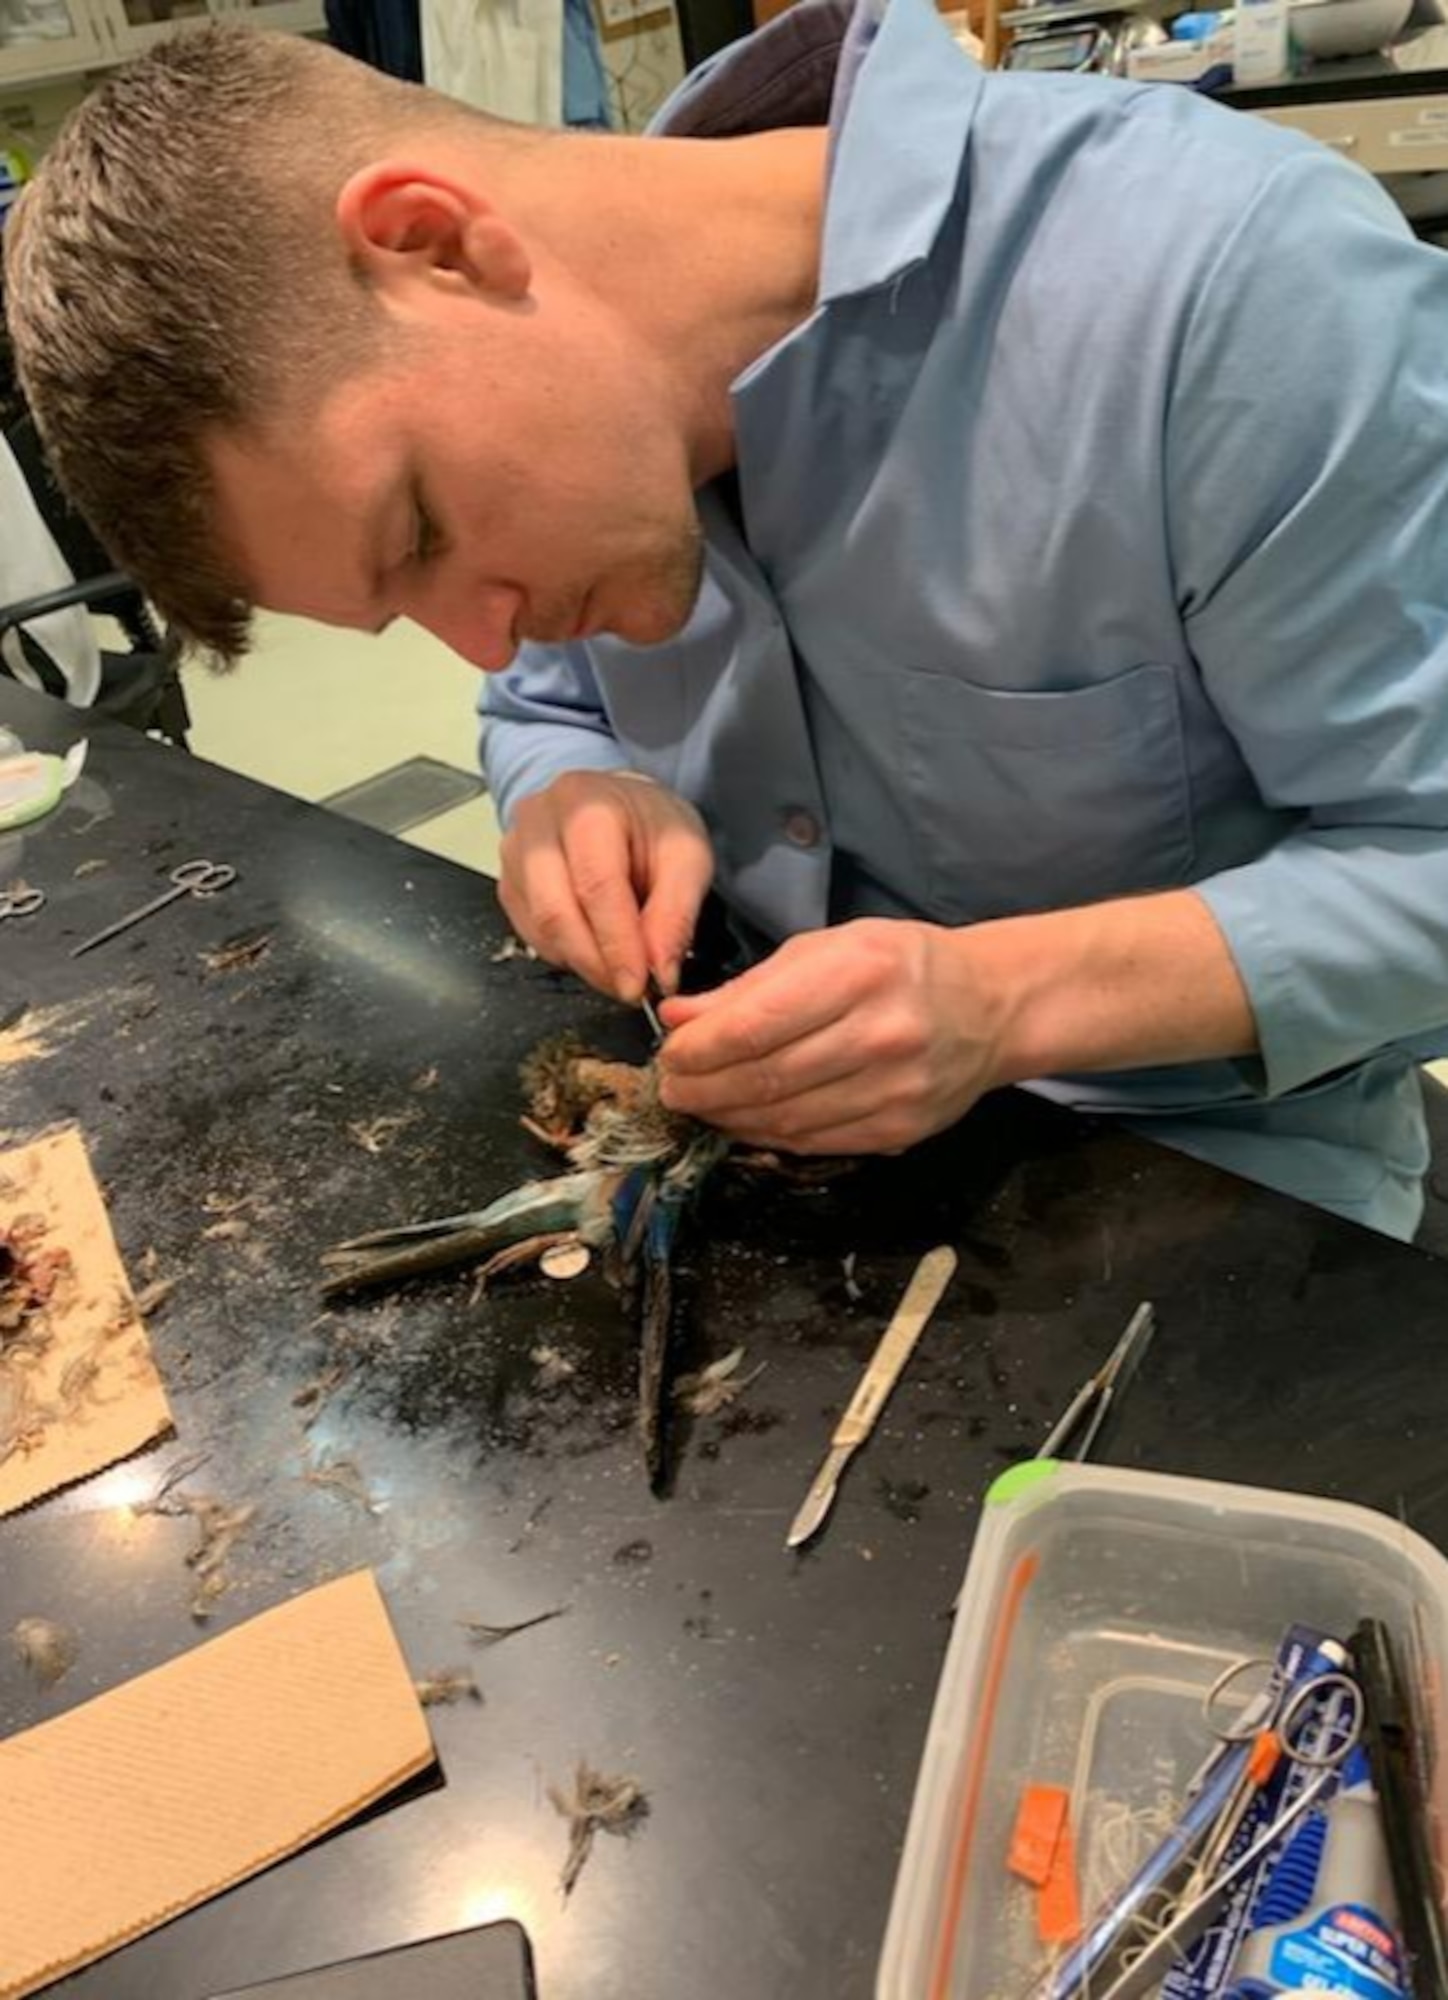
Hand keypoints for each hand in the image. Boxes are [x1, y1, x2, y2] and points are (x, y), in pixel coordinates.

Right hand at [498, 770, 713, 1001]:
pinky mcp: (508, 882)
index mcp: (588, 804)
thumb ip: (676, 912)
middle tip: (631, 988)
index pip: (596, 884)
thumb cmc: (648, 825)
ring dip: (583, 963)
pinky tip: (595, 951)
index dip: (617, 943)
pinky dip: (567, 955)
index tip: (639, 983)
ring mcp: (515, 851)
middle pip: (556, 910)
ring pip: (539, 928)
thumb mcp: (686, 855)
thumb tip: (659, 969)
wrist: (615, 805)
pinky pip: (530, 934)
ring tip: (620, 970)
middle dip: (597, 962)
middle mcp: (539, 822)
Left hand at [655, 919, 1005, 1153]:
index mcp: (859, 973)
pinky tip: (744, 1123)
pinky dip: (769, 1137)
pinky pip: (816, 1142)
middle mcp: (882, 1033)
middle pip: (766, 1077)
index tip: (670, 1055)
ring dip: (729, 1118)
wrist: (991, 1007)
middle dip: (704, 1089)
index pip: (756, 1025)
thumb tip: (679, 1019)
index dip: (700, 1049)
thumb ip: (751, 988)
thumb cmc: (900, 964)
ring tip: (701, 1106)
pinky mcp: (902, 1130)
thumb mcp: (828, 949)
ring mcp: (896, 1089)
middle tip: (672, 1089)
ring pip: (786, 1119)